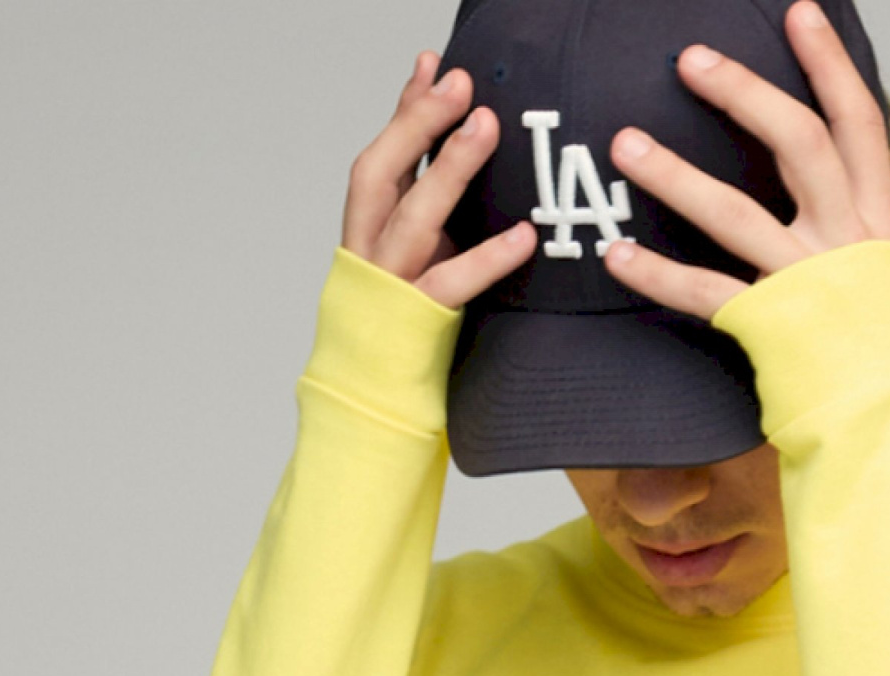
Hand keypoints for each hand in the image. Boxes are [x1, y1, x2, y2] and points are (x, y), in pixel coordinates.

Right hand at [341, 54, 536, 308]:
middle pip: (381, 174)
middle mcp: (370, 250)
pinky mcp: (417, 323)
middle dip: (417, 124)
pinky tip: (523, 237)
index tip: (433, 63)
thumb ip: (422, 198)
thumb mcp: (407, 252)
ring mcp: (391, 286)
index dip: (404, 108)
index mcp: (366, 229)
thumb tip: (450, 140)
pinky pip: (454, 284)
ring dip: (449, 170)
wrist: (372, 399)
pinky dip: (489, 258)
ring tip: (484, 127)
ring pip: (414, 219)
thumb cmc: (400, 318)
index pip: (381, 156)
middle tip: (460, 84)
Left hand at [601, 1, 889, 321]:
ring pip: (735, 213)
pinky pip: (703, 292)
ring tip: (625, 145)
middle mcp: (843, 238)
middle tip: (690, 61)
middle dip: (744, 94)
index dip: (829, 65)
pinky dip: (658, 275)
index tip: (799, 14)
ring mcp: (804, 281)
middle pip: (797, 144)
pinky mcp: (769, 325)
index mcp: (877, 216)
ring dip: (676, 175)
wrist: (887, 422)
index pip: (856, 122)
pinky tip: (617, 255)